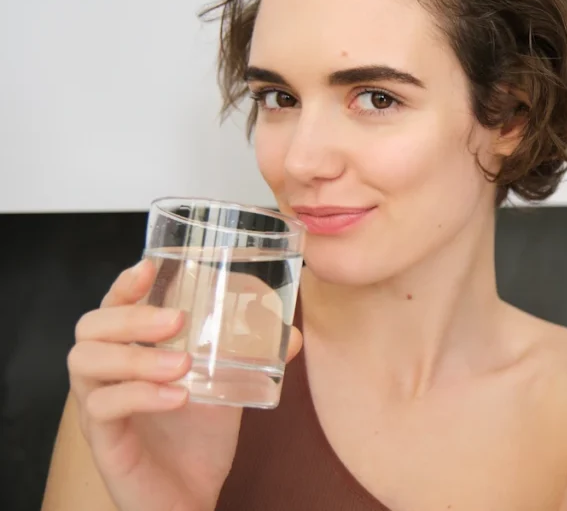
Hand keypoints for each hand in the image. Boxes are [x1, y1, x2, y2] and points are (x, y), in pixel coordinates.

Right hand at [67, 259, 302, 510]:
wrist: (189, 495)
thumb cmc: (197, 435)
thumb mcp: (227, 386)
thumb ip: (252, 357)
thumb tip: (292, 333)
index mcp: (130, 352)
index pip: (112, 306)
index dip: (124, 284)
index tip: (149, 266)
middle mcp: (106, 374)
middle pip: (90, 328)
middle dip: (131, 316)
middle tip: (177, 320)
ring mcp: (98, 408)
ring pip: (87, 364)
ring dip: (136, 357)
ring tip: (182, 363)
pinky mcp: (105, 442)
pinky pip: (103, 409)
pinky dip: (140, 397)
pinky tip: (176, 397)